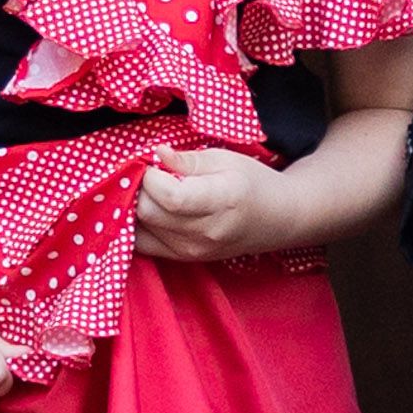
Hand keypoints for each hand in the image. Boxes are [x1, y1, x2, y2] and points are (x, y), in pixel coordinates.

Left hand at [135, 147, 298, 262]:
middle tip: (149, 172)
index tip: (153, 162)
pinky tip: (148, 207)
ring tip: (151, 189)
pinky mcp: (183, 259)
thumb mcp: (225, 159)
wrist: (276, 220)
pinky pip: (142, 243)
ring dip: (136, 205)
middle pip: (148, 212)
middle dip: (139, 188)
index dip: (150, 176)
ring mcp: (192, 251)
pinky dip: (136, 224)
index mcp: (221, 201)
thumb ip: (188, 159)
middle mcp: (204, 233)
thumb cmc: (252, 183)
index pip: (169, 197)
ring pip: (140, 228)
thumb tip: (156, 153)